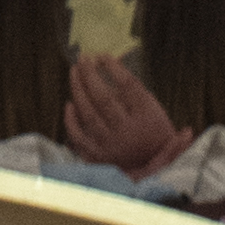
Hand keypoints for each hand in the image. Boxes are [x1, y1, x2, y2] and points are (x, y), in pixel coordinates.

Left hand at [64, 52, 179, 173]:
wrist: (155, 168)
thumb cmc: (152, 131)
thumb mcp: (152, 107)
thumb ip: (133, 90)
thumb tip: (108, 65)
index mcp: (145, 116)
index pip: (127, 85)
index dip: (113, 67)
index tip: (102, 56)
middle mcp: (127, 132)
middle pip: (104, 98)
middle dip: (91, 75)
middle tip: (83, 58)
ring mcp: (111, 146)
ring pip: (89, 115)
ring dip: (79, 91)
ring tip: (74, 72)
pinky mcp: (98, 158)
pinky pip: (80, 138)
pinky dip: (72, 121)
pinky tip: (69, 104)